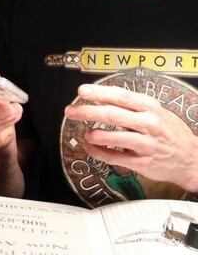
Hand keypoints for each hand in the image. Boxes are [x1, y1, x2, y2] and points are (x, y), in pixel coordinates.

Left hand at [65, 84, 197, 191]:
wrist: (191, 158)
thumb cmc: (168, 131)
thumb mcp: (153, 111)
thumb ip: (127, 105)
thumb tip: (99, 96)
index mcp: (150, 107)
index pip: (121, 96)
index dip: (99, 93)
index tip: (82, 91)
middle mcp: (149, 124)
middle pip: (113, 115)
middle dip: (87, 112)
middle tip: (70, 111)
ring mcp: (146, 144)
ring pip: (113, 137)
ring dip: (94, 135)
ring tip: (86, 134)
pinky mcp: (142, 163)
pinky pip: (114, 157)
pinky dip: (98, 152)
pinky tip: (90, 147)